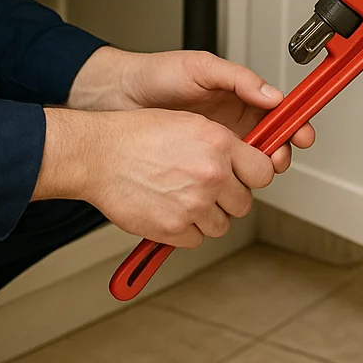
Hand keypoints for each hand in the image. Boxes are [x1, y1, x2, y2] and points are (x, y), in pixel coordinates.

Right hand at [36, 106, 275, 246]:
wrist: (99, 154)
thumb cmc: (137, 135)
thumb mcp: (189, 123)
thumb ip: (222, 144)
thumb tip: (246, 161)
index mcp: (218, 143)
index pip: (263, 171)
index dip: (254, 176)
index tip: (245, 177)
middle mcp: (211, 174)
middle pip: (244, 203)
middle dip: (228, 199)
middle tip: (206, 189)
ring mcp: (193, 204)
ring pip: (222, 225)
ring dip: (207, 216)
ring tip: (182, 198)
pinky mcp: (174, 228)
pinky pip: (196, 239)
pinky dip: (184, 231)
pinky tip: (169, 210)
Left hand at [67, 48, 315, 171]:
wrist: (116, 96)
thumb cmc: (156, 75)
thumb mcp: (200, 67)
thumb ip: (239, 78)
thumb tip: (272, 95)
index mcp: (239, 100)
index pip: (277, 116)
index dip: (294, 127)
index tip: (302, 136)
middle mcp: (232, 126)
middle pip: (270, 147)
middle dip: (280, 154)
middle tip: (277, 159)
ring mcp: (214, 149)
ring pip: (249, 169)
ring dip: (258, 174)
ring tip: (254, 175)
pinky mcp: (196, 167)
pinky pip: (221, 182)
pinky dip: (230, 187)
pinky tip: (229, 187)